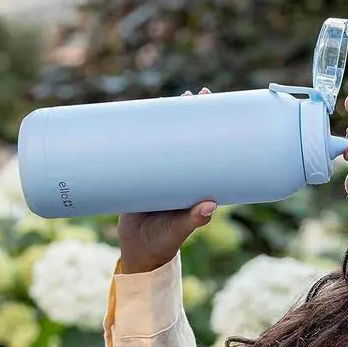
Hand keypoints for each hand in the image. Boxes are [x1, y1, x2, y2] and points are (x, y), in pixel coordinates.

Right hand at [117, 88, 214, 272]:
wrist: (139, 252)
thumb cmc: (164, 243)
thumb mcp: (179, 230)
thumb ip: (193, 221)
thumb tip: (210, 207)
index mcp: (195, 182)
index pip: (208, 148)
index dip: (211, 126)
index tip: (215, 106)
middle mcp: (180, 174)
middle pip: (187, 137)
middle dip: (190, 114)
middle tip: (193, 94)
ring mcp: (159, 173)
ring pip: (163, 140)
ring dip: (164, 119)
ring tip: (166, 99)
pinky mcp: (139, 177)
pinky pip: (141, 151)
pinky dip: (138, 136)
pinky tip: (132, 121)